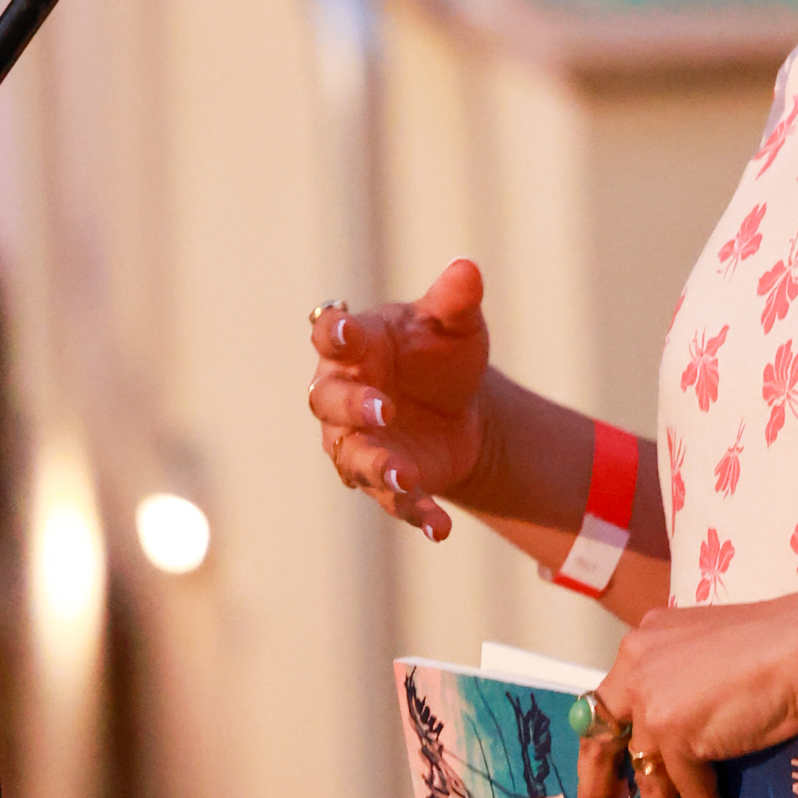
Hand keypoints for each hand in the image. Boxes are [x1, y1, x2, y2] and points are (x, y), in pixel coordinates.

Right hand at [306, 258, 492, 539]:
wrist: (462, 406)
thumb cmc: (440, 353)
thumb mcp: (455, 324)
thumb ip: (455, 300)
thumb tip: (467, 269)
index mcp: (355, 347)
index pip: (330, 336)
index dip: (334, 334)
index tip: (346, 332)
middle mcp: (344, 396)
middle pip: (331, 402)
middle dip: (354, 406)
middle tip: (382, 408)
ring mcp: (361, 442)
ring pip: (354, 458)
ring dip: (377, 466)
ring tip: (404, 477)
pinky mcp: (387, 481)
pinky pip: (395, 503)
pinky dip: (416, 514)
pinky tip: (441, 528)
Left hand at [575, 593, 797, 797]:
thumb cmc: (779, 644)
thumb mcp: (712, 658)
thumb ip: (687, 684)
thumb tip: (687, 730)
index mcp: (644, 644)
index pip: (608, 704)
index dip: (602, 747)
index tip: (599, 781)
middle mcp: (637, 668)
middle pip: (602, 742)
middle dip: (597, 795)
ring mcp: (653, 701)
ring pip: (649, 780)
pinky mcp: (677, 732)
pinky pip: (689, 794)